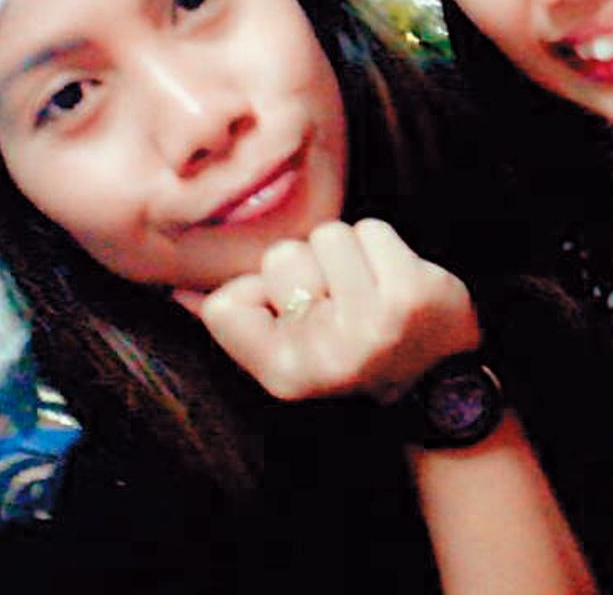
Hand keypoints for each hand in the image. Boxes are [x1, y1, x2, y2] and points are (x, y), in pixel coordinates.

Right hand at [182, 218, 481, 403]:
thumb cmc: (350, 357)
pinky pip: (370, 228)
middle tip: (337, 302)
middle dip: (307, 267)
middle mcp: (325, 352)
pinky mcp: (410, 291)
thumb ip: (234, 323)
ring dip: (346, 252)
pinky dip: (378, 244)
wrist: (436, 384)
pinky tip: (392, 276)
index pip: (224, 304)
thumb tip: (176, 290)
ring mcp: (371, 321)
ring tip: (365, 287)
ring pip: (327, 233)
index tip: (291, 314)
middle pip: (280, 255)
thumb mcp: (285, 359)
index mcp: (284, 374)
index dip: (255, 293)